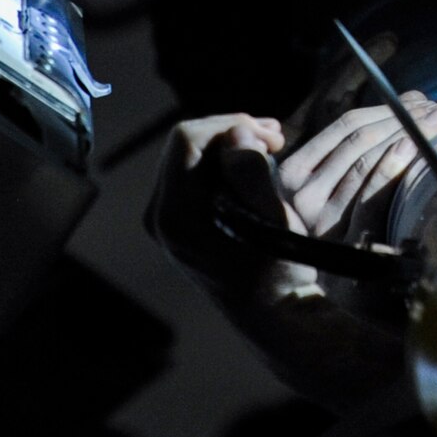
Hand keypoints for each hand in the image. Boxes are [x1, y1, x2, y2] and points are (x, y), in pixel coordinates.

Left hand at [147, 114, 315, 296]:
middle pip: (184, 143)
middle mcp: (159, 216)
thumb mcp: (274, 220)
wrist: (271, 310)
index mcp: (175, 215)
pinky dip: (225, 161)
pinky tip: (257, 163)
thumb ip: (251, 173)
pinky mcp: (178, 221)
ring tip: (272, 145)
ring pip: (190, 154)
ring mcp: (165, 219)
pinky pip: (194, 172)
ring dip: (231, 143)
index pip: (187, 139)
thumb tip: (236, 133)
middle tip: (277, 137)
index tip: (272, 137)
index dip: (231, 125)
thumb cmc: (278, 271)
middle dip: (231, 131)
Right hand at [278, 92, 436, 243]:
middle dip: (403, 116)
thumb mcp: (340, 187)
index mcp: (295, 173)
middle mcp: (301, 196)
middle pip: (358, 139)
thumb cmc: (349, 231)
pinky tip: (413, 148)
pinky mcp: (345, 247)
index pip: (344, 127)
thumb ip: (361, 149)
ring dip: (407, 133)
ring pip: (364, 160)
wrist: (344, 296)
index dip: (386, 107)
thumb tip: (412, 101)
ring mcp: (321, 223)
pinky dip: (391, 167)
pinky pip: (369, 198)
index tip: (420, 99)